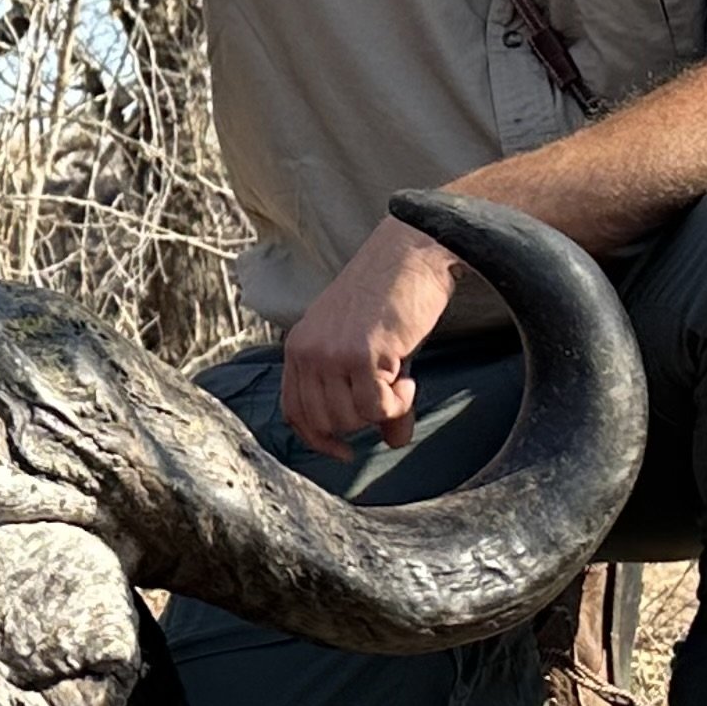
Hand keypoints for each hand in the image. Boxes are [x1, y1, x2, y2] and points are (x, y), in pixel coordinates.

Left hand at [280, 218, 461, 462]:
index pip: (294, 411)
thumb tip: (393, 441)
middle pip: (325, 422)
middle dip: (361, 423)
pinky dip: (398, 404)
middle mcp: (307, 351)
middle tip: (389, 395)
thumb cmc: (392, 295)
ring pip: (350, 419)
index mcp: (299, 346)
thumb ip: (369, 393)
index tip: (343, 453)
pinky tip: (407, 377)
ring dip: (382, 411)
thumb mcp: (368, 347)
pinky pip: (377, 408)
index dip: (318, 439)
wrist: (412, 252)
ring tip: (399, 378)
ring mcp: (331, 353)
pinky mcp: (362, 353)